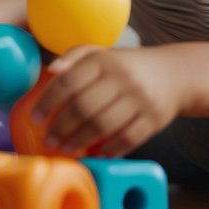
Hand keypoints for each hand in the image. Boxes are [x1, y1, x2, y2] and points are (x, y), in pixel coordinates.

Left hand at [31, 46, 182, 156]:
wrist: (173, 74)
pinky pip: (128, 139)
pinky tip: (96, 154)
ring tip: (65, 149)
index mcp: (104, 60)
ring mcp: (140, 99)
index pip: (69, 81)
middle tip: (48, 140)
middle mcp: (122, 77)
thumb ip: (75, 57)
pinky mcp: (154, 119)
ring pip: (103, 125)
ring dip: (80, 141)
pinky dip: (109, 149)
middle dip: (61, 127)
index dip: (48, 101)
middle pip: (84, 106)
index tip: (35, 117)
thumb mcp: (101, 54)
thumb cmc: (126, 67)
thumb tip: (51, 71)